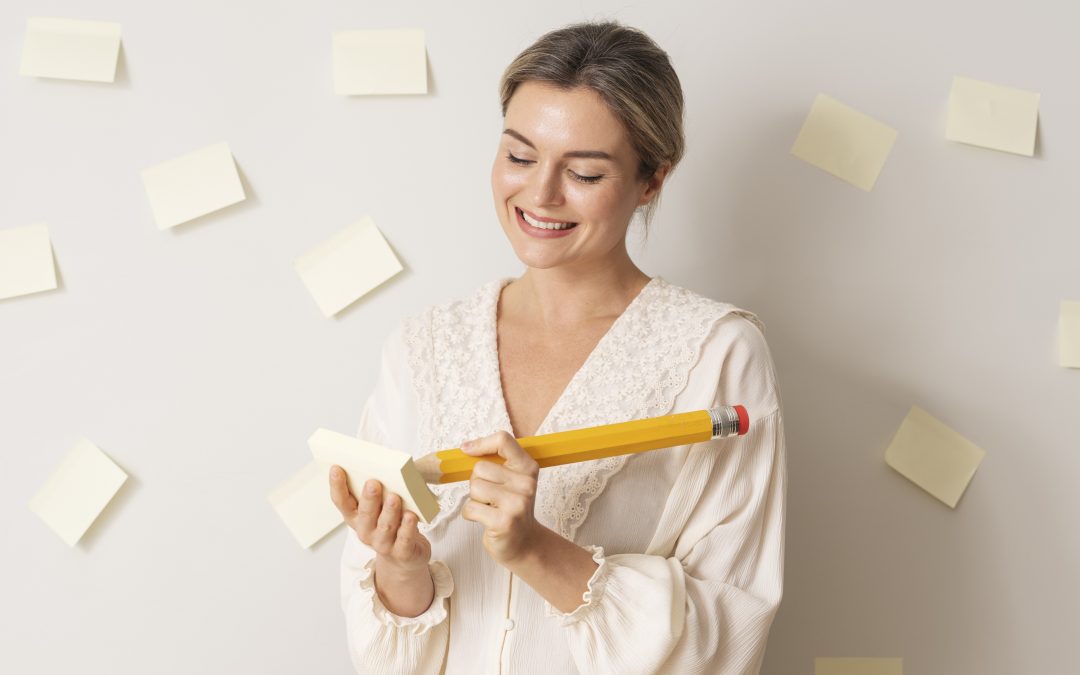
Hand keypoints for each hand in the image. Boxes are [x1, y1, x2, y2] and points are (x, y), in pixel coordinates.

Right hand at [329, 466, 430, 575]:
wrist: (404, 558)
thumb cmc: (390, 524)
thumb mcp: (379, 508)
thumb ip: (378, 490)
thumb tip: (385, 466)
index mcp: (355, 518)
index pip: (342, 502)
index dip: (337, 486)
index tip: (336, 468)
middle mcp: (366, 532)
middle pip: (365, 514)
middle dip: (369, 498)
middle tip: (373, 483)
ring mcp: (383, 544)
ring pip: (385, 526)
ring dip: (389, 511)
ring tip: (394, 497)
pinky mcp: (401, 553)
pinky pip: (404, 539)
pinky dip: (407, 527)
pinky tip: (411, 516)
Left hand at [460, 431, 542, 565]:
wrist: (524, 543)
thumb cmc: (511, 508)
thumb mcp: (513, 480)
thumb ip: (496, 462)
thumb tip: (466, 448)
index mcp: (528, 468)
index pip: (503, 440)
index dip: (481, 444)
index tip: (467, 450)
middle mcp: (526, 484)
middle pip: (480, 467)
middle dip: (476, 482)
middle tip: (490, 496)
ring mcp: (516, 503)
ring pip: (474, 487)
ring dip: (474, 499)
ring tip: (489, 508)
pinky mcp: (503, 521)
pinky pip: (470, 507)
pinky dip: (470, 514)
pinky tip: (485, 519)